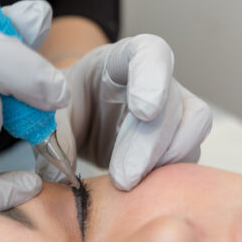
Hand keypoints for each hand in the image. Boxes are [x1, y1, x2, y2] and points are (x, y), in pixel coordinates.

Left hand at [38, 34, 211, 189]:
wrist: (79, 119)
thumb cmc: (66, 105)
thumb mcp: (50, 112)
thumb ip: (55, 135)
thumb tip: (59, 176)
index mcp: (120, 61)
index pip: (150, 53)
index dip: (153, 78)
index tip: (145, 111)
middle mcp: (154, 81)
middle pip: (172, 102)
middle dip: (150, 143)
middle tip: (123, 178)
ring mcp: (171, 110)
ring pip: (191, 129)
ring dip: (162, 162)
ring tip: (125, 184)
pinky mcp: (176, 140)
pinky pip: (187, 156)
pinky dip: (166, 177)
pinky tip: (139, 188)